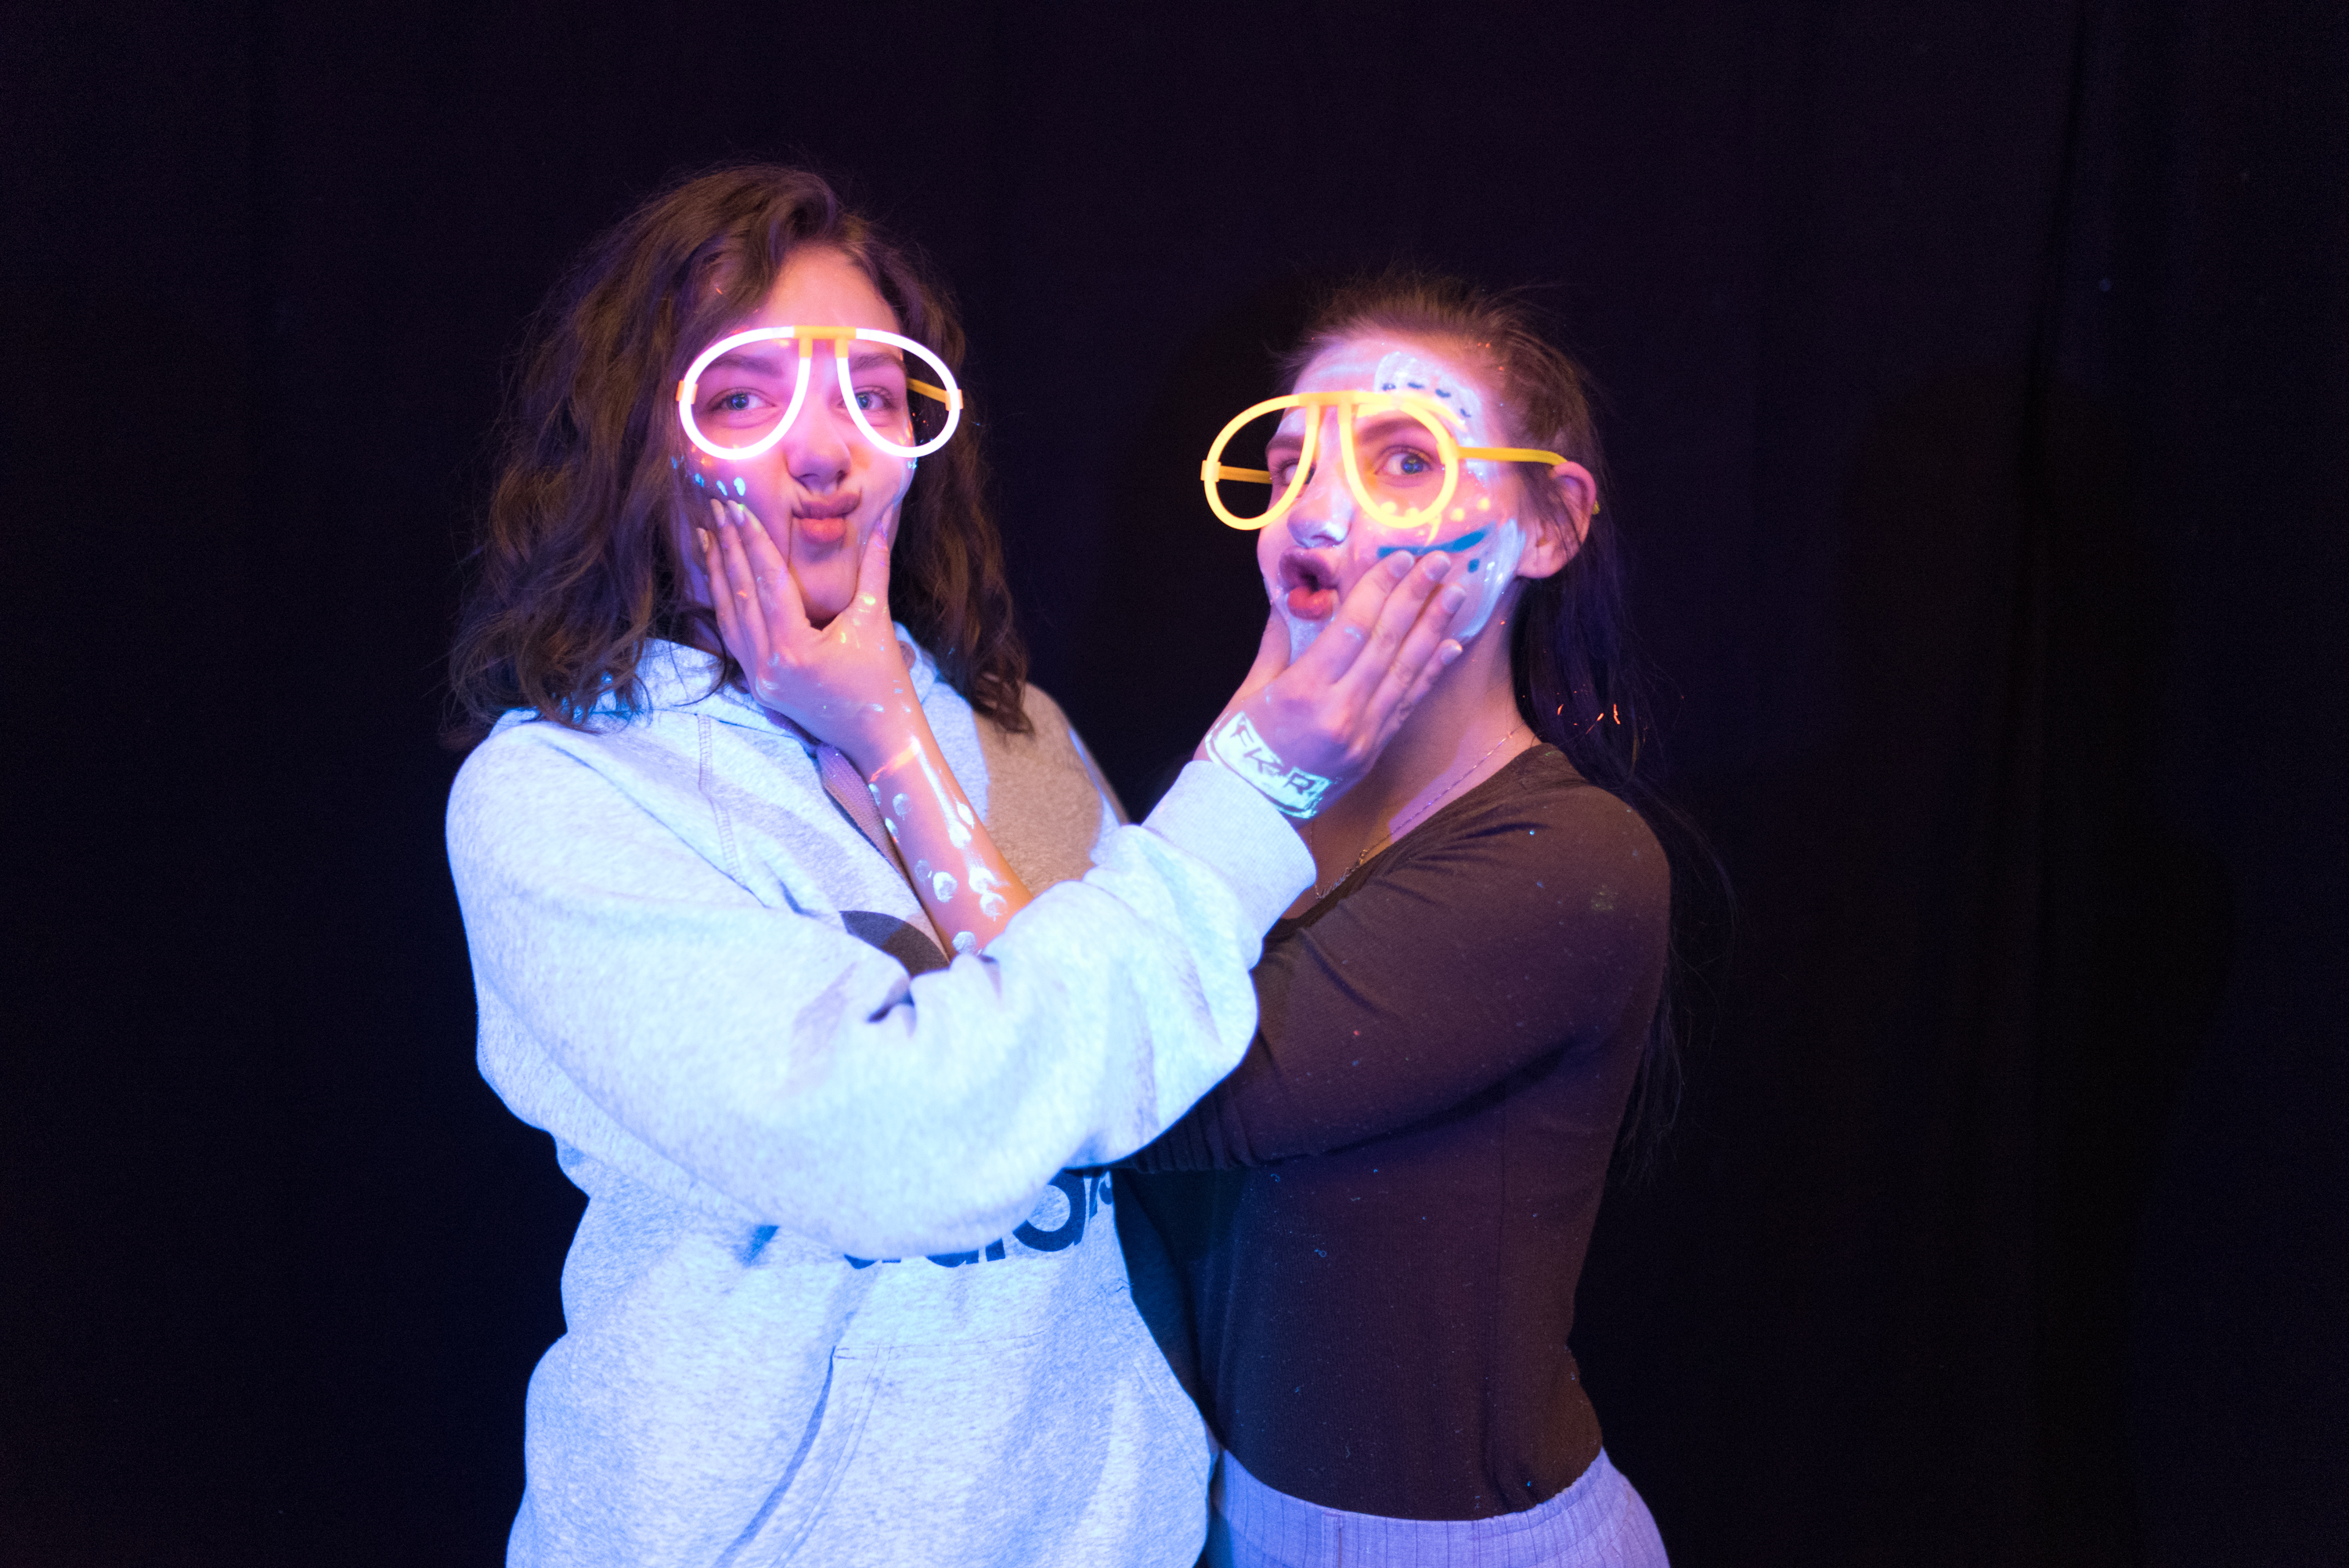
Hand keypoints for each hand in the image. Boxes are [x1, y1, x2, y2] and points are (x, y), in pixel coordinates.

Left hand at [697, 499, 914, 769]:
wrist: (880, 739)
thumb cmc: (884, 682)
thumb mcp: (877, 620)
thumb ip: (874, 568)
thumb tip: (882, 520)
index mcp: (795, 648)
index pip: (768, 582)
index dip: (752, 540)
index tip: (737, 507)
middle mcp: (768, 666)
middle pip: (742, 595)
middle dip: (729, 548)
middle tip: (716, 508)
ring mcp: (759, 680)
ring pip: (729, 618)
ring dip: (719, 575)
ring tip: (707, 537)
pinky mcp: (759, 687)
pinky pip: (734, 639)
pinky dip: (726, 607)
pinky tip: (720, 581)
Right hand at [1203, 552, 1465, 814]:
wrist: (1247, 817)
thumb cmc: (1235, 752)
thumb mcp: (1247, 693)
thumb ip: (1278, 645)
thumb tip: (1293, 601)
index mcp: (1304, 692)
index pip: (1354, 627)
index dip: (1379, 588)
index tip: (1402, 557)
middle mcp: (1342, 711)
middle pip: (1388, 643)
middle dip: (1416, 597)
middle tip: (1441, 561)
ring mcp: (1364, 734)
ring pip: (1407, 671)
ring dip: (1434, 628)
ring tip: (1456, 593)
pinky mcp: (1373, 751)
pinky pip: (1408, 704)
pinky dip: (1430, 672)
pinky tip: (1449, 645)